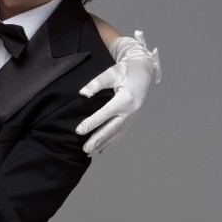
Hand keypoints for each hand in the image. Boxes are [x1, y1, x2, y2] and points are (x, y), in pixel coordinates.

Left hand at [76, 30, 161, 155]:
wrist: (143, 70)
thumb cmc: (125, 70)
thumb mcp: (111, 73)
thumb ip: (96, 83)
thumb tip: (83, 94)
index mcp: (125, 99)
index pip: (104, 114)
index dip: (91, 123)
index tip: (78, 131)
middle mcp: (131, 110)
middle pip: (111, 129)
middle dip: (97, 140)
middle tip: (85, 150)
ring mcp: (134, 116)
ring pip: (117, 133)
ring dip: (103, 143)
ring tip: (90, 152)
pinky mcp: (133, 117)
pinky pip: (121, 131)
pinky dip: (111, 140)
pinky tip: (102, 148)